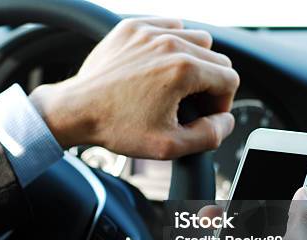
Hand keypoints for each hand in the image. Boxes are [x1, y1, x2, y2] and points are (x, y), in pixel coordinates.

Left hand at [29, 17, 238, 158]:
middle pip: (217, 59)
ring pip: (196, 39)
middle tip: (188, 105)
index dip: (221, 103)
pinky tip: (159, 66)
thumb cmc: (116, 127)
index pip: (230, 79)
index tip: (203, 115)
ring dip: (194, 62)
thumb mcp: (168, 145)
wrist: (76, 110)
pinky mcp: (133, 27)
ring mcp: (150, 32)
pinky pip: (170, 26)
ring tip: (174, 85)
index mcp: (183, 70)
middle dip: (210, 85)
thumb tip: (225, 121)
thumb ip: (209, 136)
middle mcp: (169, 44)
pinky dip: (172, 44)